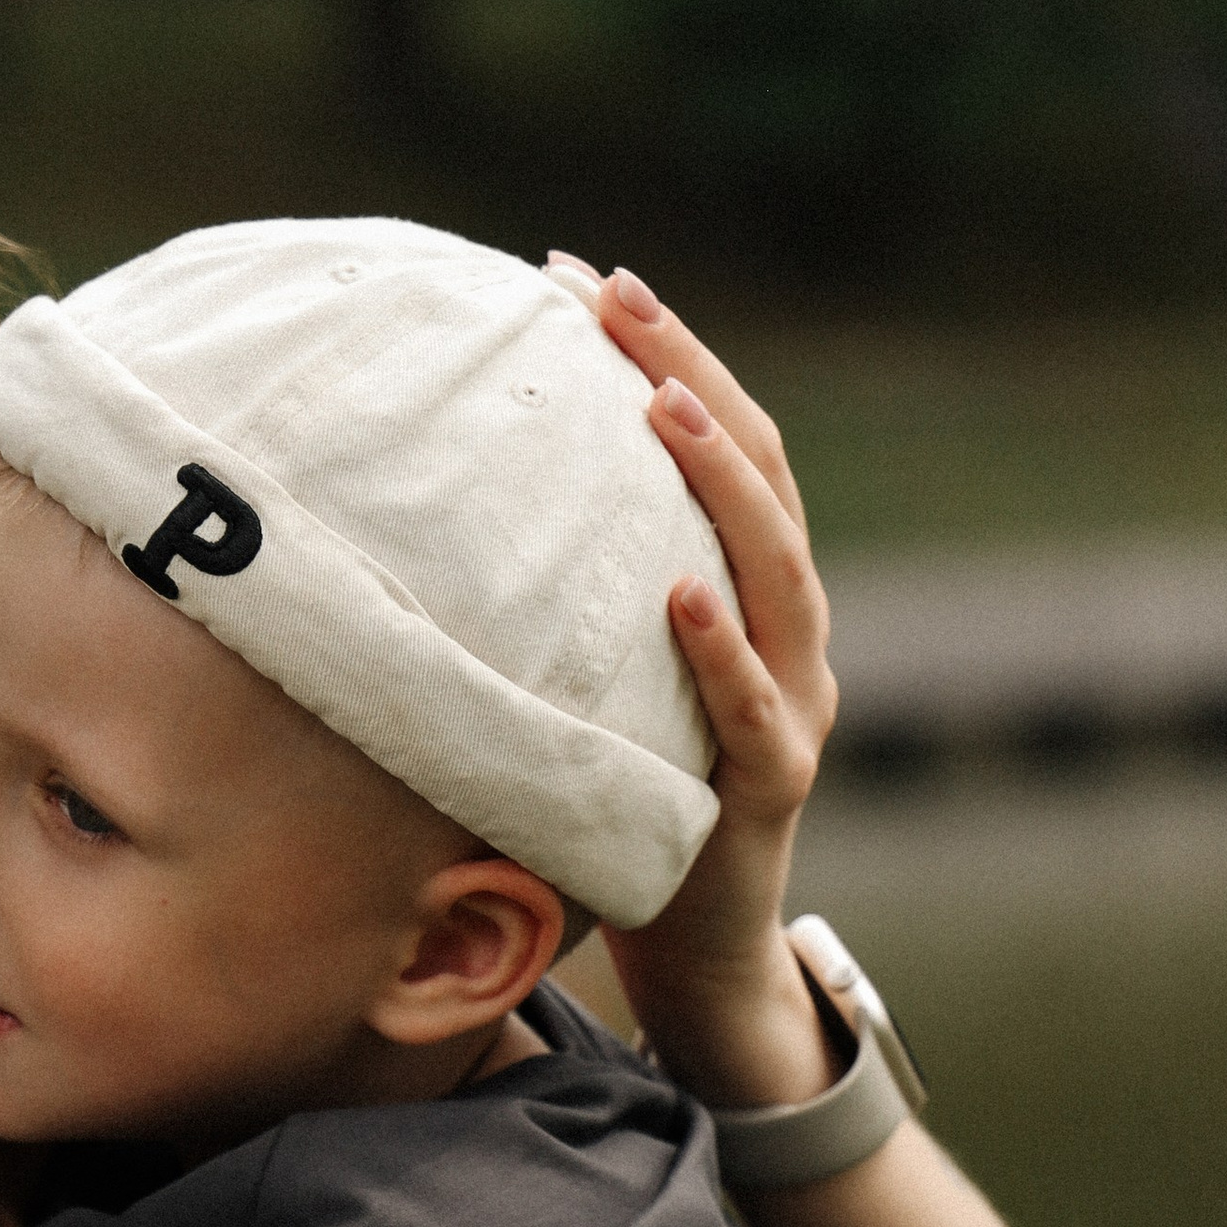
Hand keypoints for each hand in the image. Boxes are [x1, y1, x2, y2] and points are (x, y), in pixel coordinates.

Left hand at [549, 256, 842, 1109]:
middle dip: (687, 371)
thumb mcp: (601, 681)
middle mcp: (791, 633)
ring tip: (657, 402)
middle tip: (609, 294)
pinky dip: (720, 648)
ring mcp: (795, 708)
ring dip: (718, 478)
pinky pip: (752, 708)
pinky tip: (677, 592)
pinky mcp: (771, 790)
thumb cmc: (636, 805)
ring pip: (777, 569)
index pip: (723, 441)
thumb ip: (569, 598)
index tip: (578, 274)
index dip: (665, 349)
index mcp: (755, 594)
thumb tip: (431, 500)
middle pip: (759, 471)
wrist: (698, 952)